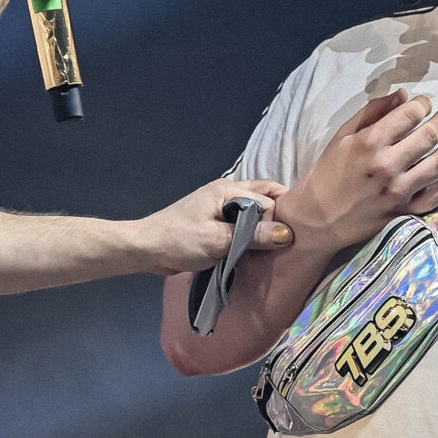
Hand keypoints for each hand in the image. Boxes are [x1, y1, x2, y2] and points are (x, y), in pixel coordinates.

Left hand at [132, 178, 291, 274]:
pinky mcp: (215, 218)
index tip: (283, 241)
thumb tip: (286, 234)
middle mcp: (226, 191)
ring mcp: (220, 203)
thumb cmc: (179, 241)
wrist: (146, 248)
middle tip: (291, 235)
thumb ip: (251, 236)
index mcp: (227, 190)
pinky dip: (253, 228)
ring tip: (277, 242)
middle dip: (280, 211)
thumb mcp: (217, 241)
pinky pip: (243, 218)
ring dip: (266, 220)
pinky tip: (259, 245)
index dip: (277, 219)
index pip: (267, 200)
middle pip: (265, 194)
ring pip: (254, 206)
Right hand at [278, 91, 437, 256]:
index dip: (423, 104)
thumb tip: (403, 95)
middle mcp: (387, 165)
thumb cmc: (328, 172)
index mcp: (369, 143)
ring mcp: (398, 191)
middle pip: (430, 135)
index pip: (410, 114)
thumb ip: (373, 112)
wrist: (318, 217)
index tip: (424, 104)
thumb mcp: (343, 136)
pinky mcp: (404, 211)